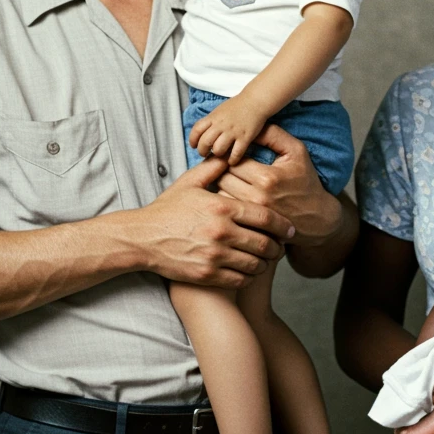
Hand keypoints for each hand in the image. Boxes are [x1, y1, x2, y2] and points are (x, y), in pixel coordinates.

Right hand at [128, 156, 293, 288]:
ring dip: (266, 263)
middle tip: (282, 246)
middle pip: (265, 242)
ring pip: (255, 264)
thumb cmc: (167, 209)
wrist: (142, 238)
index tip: (291, 229)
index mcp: (221, 206)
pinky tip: (251, 271)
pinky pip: (240, 279)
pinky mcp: (207, 274)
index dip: (283, 225)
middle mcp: (221, 231)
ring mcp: (214, 255)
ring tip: (268, 259)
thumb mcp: (188, 183)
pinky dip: (250, 276)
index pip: (265, 216)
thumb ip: (213, 168)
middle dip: (278, 246)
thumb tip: (231, 154)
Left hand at [190, 94, 268, 164]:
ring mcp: (233, 132)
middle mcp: (221, 125)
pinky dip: (232, 160)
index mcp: (214, 117)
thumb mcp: (220, 110)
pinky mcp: (245, 138)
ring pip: (218, 149)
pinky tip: (232, 160)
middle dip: (202, 151)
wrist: (256, 101)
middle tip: (205, 153)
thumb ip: (211, 121)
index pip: (196, 130)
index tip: (194, 145)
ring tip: (220, 155)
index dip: (193, 140)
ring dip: (217, 155)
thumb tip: (202, 134)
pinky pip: (236, 153)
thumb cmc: (238, 105)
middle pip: (205, 142)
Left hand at [215, 123, 341, 246]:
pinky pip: (227, 211)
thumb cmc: (306, 181)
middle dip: (223, 171)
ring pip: (220, 195)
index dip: (230, 157)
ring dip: (222, 187)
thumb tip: (250, 128)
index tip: (234, 157)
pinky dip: (226, 202)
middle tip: (229, 169)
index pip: (232, 161)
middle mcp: (257, 197)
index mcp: (267, 177)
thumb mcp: (296, 152)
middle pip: (222, 178)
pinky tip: (234, 197)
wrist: (317, 217)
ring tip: (231, 182)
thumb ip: (273, 134)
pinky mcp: (249, 227)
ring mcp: (252, 215)